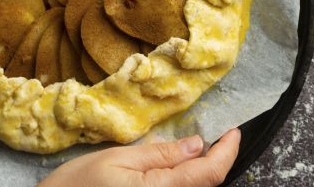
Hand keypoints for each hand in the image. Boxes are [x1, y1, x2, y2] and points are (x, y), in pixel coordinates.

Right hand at [39, 129, 240, 186]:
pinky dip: (188, 179)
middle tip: (219, 135)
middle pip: (206, 184)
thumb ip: (161, 154)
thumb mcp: (119, 158)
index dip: (227, 151)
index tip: (234, 131)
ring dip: (203, 171)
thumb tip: (197, 144)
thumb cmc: (79, 184)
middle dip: (217, 160)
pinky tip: (180, 166)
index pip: (209, 173)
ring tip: (202, 148)